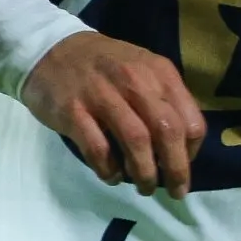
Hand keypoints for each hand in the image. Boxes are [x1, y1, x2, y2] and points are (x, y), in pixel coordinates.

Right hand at [20, 31, 206, 195]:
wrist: (50, 49)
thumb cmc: (103, 66)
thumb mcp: (142, 69)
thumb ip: (163, 100)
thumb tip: (179, 147)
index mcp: (158, 72)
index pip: (191, 120)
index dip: (191, 151)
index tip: (182, 166)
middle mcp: (134, 80)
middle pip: (168, 132)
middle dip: (175, 169)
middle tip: (173, 191)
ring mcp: (102, 95)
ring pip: (136, 142)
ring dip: (144, 173)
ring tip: (144, 187)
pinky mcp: (73, 111)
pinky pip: (99, 149)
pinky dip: (109, 169)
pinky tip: (111, 176)